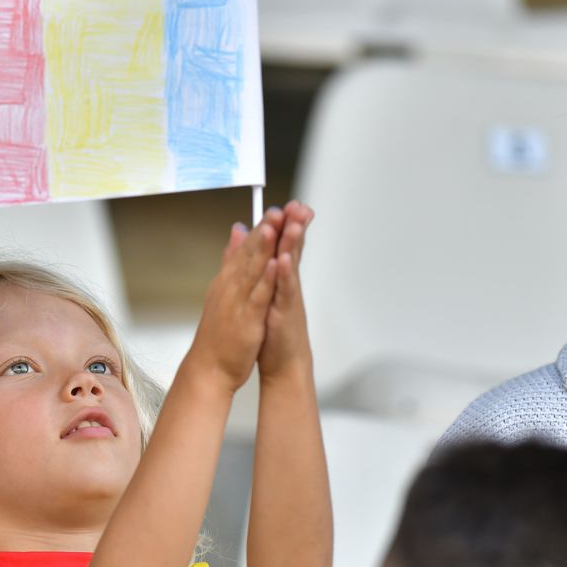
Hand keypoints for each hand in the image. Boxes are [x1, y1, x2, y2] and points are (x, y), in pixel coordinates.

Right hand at [184, 208, 282, 392]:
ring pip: (252, 270)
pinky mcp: (246, 319)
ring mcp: (237, 302)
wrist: (209, 367)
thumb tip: (236, 235)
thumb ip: (230, 262)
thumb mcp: (222, 293)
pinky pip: (256, 296)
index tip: (273, 210)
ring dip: (263, 246)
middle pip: (248, 254)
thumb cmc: (217, 335)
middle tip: (277, 209)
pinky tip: (273, 263)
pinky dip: (264, 279)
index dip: (259, 229)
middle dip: (264, 230)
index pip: (244, 250)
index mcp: (227, 282)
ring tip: (275, 225)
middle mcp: (230, 287)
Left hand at [258, 201, 313, 380]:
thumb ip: (268, 270)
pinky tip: (283, 261)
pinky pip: (285, 291)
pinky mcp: (285, 313)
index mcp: (280, 279)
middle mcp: (287, 285)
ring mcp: (287, 297)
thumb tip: (266, 251)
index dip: (289, 224)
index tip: (292, 204)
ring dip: (293, 244)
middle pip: (293, 249)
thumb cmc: (275, 330)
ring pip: (291, 265)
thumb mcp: (270, 294)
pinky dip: (284, 275)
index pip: (286, 245)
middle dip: (296, 226)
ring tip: (294, 223)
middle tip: (300, 205)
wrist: (283, 363)